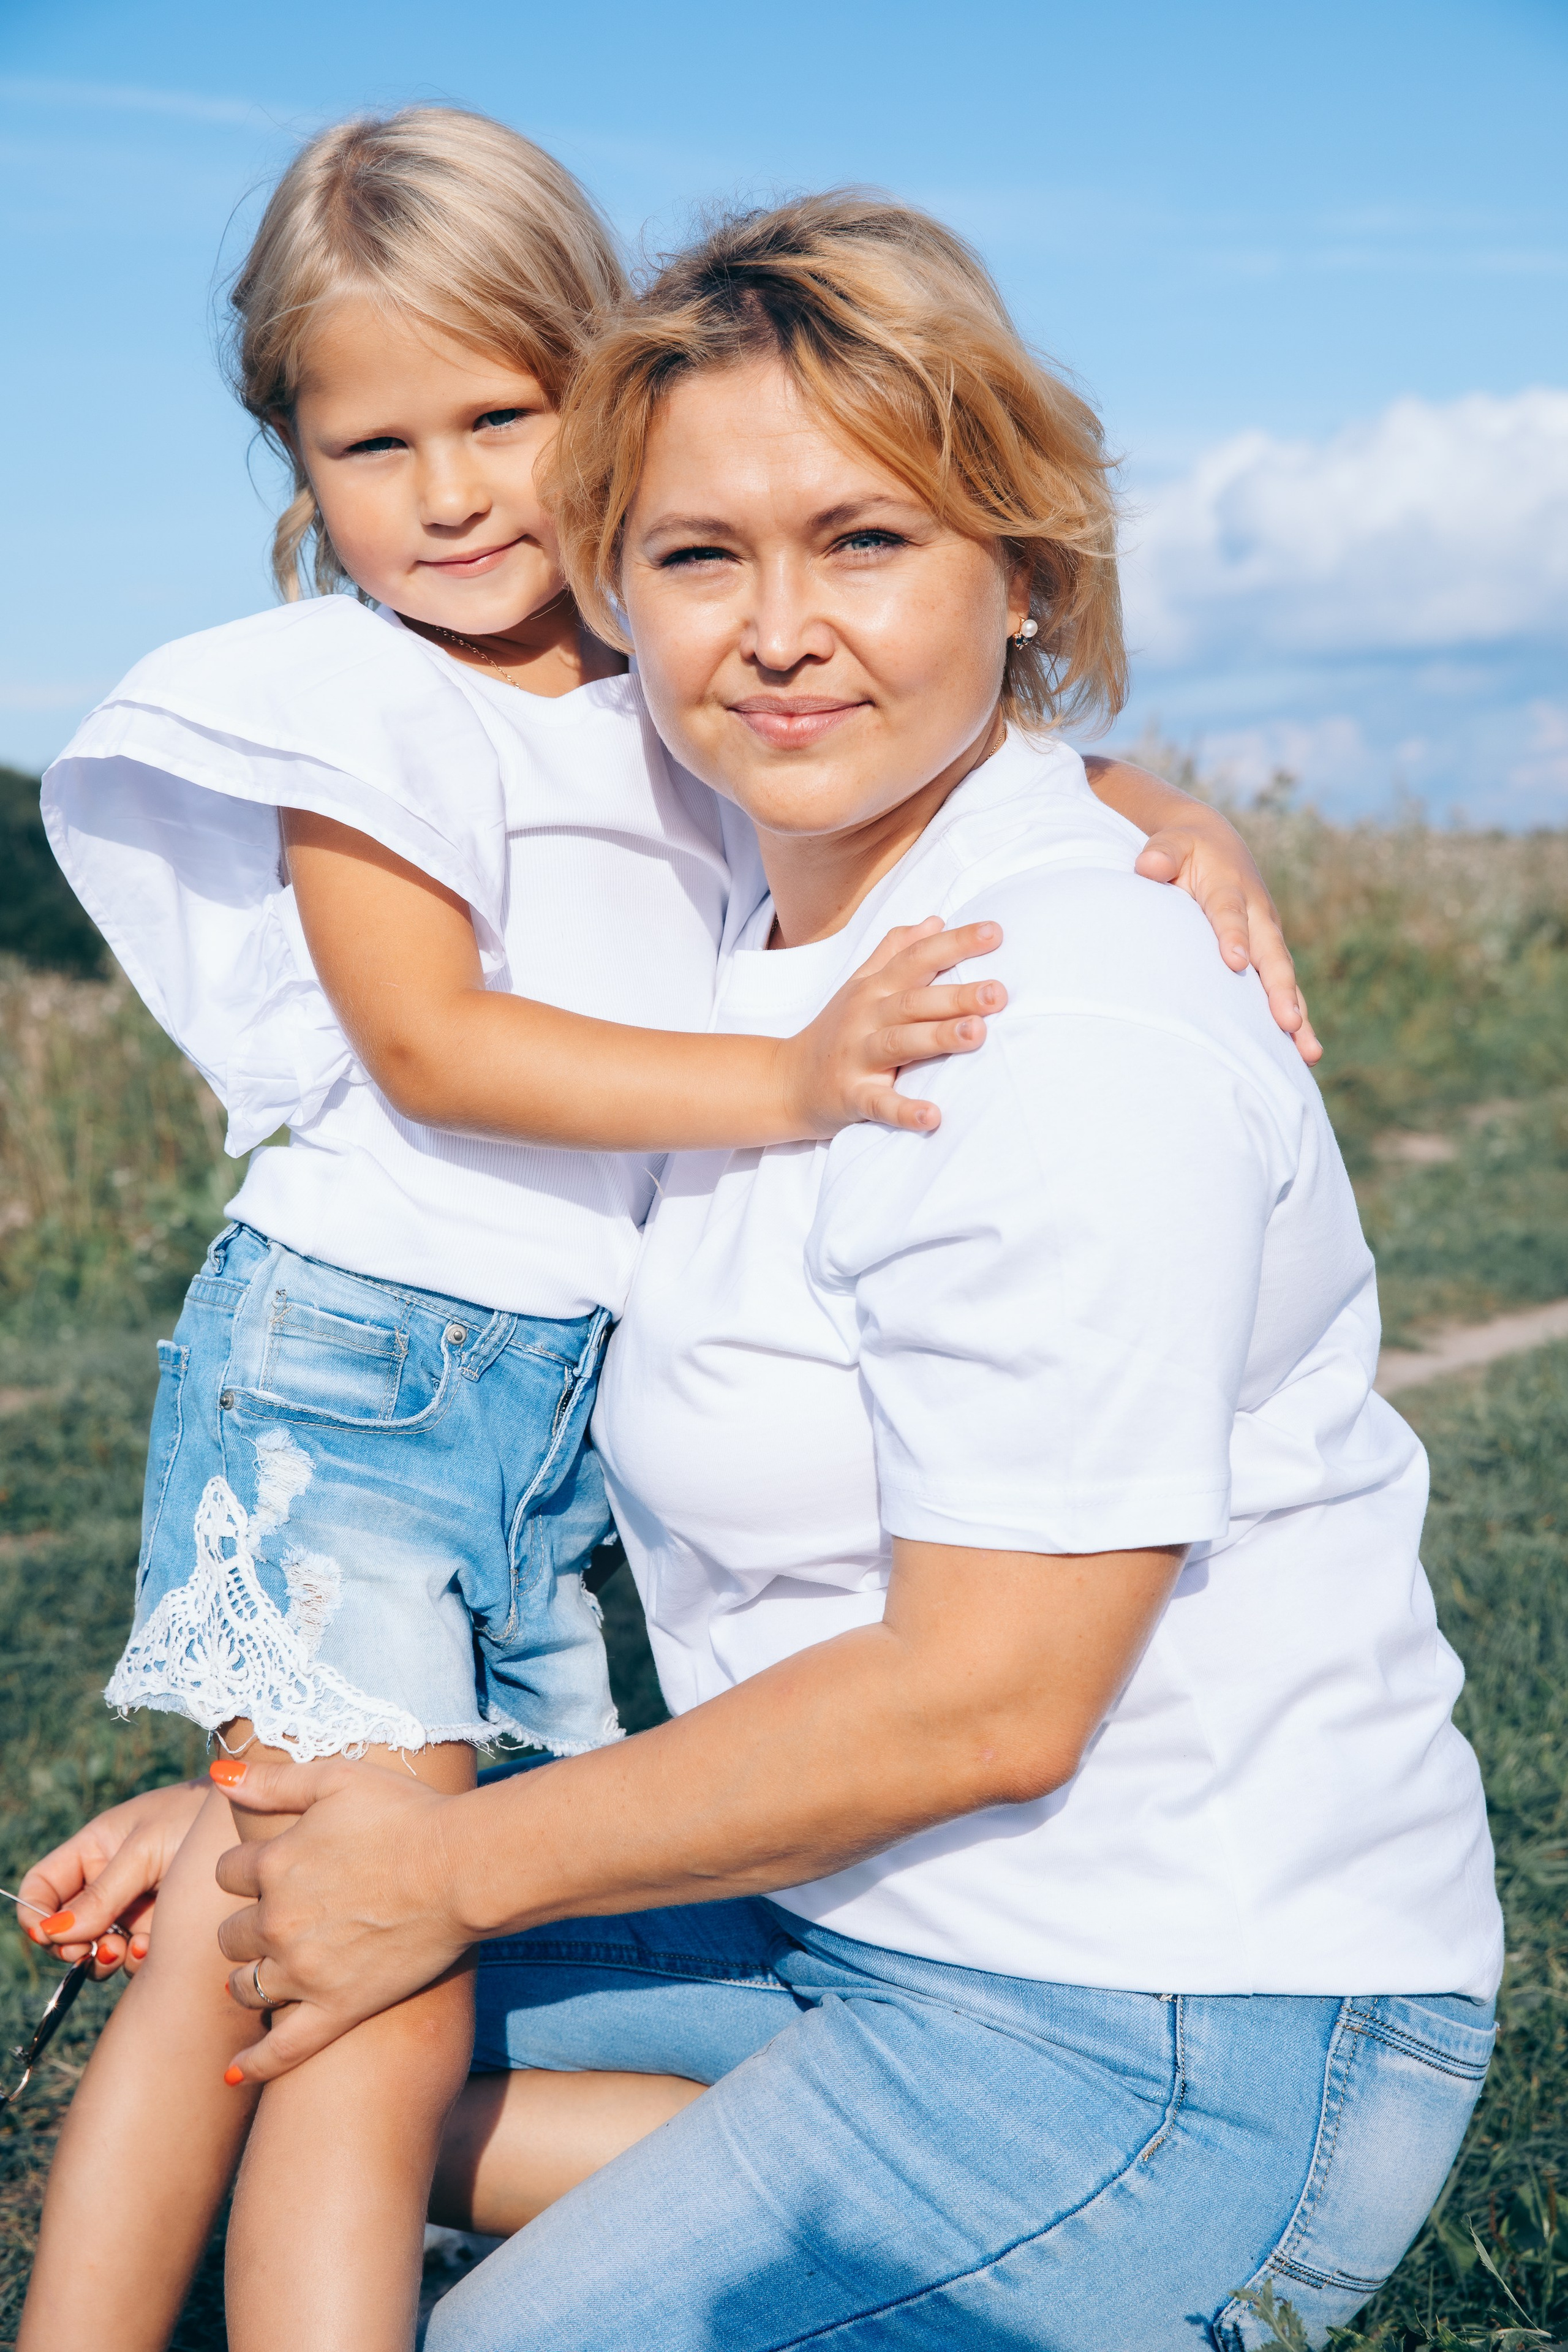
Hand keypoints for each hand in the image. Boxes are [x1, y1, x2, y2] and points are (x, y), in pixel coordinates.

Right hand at [19, 1777, 207, 1979]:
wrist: (253, 1824)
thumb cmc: (195, 1818)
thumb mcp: (145, 1850)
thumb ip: (102, 1893)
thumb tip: (54, 1934)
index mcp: (93, 1850)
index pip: (42, 1887)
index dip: (35, 1914)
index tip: (49, 1936)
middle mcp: (107, 1882)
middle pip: (65, 1929)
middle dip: (72, 1946)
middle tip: (92, 1951)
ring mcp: (132, 1907)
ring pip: (97, 1950)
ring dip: (105, 1958)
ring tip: (126, 1947)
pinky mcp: (159, 1929)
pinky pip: (132, 1958)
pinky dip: (135, 1960)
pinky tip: (151, 1947)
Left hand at [210, 1755, 470, 2085]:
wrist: (465, 1869)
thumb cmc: (409, 1814)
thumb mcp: (338, 1779)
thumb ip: (274, 1779)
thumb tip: (218, 1774)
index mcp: (273, 1863)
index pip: (226, 1872)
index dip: (247, 1868)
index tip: (271, 1867)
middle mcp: (277, 1921)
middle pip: (229, 1933)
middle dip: (248, 1923)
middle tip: (279, 1917)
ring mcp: (304, 1972)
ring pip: (243, 1986)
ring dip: (247, 1977)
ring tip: (266, 1972)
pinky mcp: (336, 2010)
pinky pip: (281, 2049)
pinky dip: (252, 2064)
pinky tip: (232, 2071)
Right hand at [783, 917, 1007, 1135]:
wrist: (786, 1081)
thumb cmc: (835, 1030)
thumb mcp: (860, 984)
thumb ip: (894, 951)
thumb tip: (934, 921)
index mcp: (873, 988)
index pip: (917, 958)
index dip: (954, 943)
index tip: (995, 932)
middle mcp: (865, 1016)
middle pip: (914, 1000)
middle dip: (957, 995)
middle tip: (998, 993)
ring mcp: (857, 1057)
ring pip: (900, 1043)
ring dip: (938, 1037)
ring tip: (978, 1034)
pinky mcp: (851, 1096)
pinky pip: (879, 1103)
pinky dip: (905, 1110)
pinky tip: (933, 1116)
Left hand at [1134, 817, 1320, 1064]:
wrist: (1215, 843)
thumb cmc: (1186, 848)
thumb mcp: (1171, 843)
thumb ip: (1161, 855)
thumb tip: (1149, 867)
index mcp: (1230, 887)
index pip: (1230, 914)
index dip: (1233, 936)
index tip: (1233, 962)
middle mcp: (1258, 915)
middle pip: (1271, 956)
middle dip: (1280, 991)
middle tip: (1289, 1022)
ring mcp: (1267, 937)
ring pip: (1284, 979)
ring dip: (1297, 1015)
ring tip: (1309, 1053)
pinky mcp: (1269, 954)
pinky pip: (1283, 989)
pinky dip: (1294, 1020)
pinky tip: (1303, 1056)